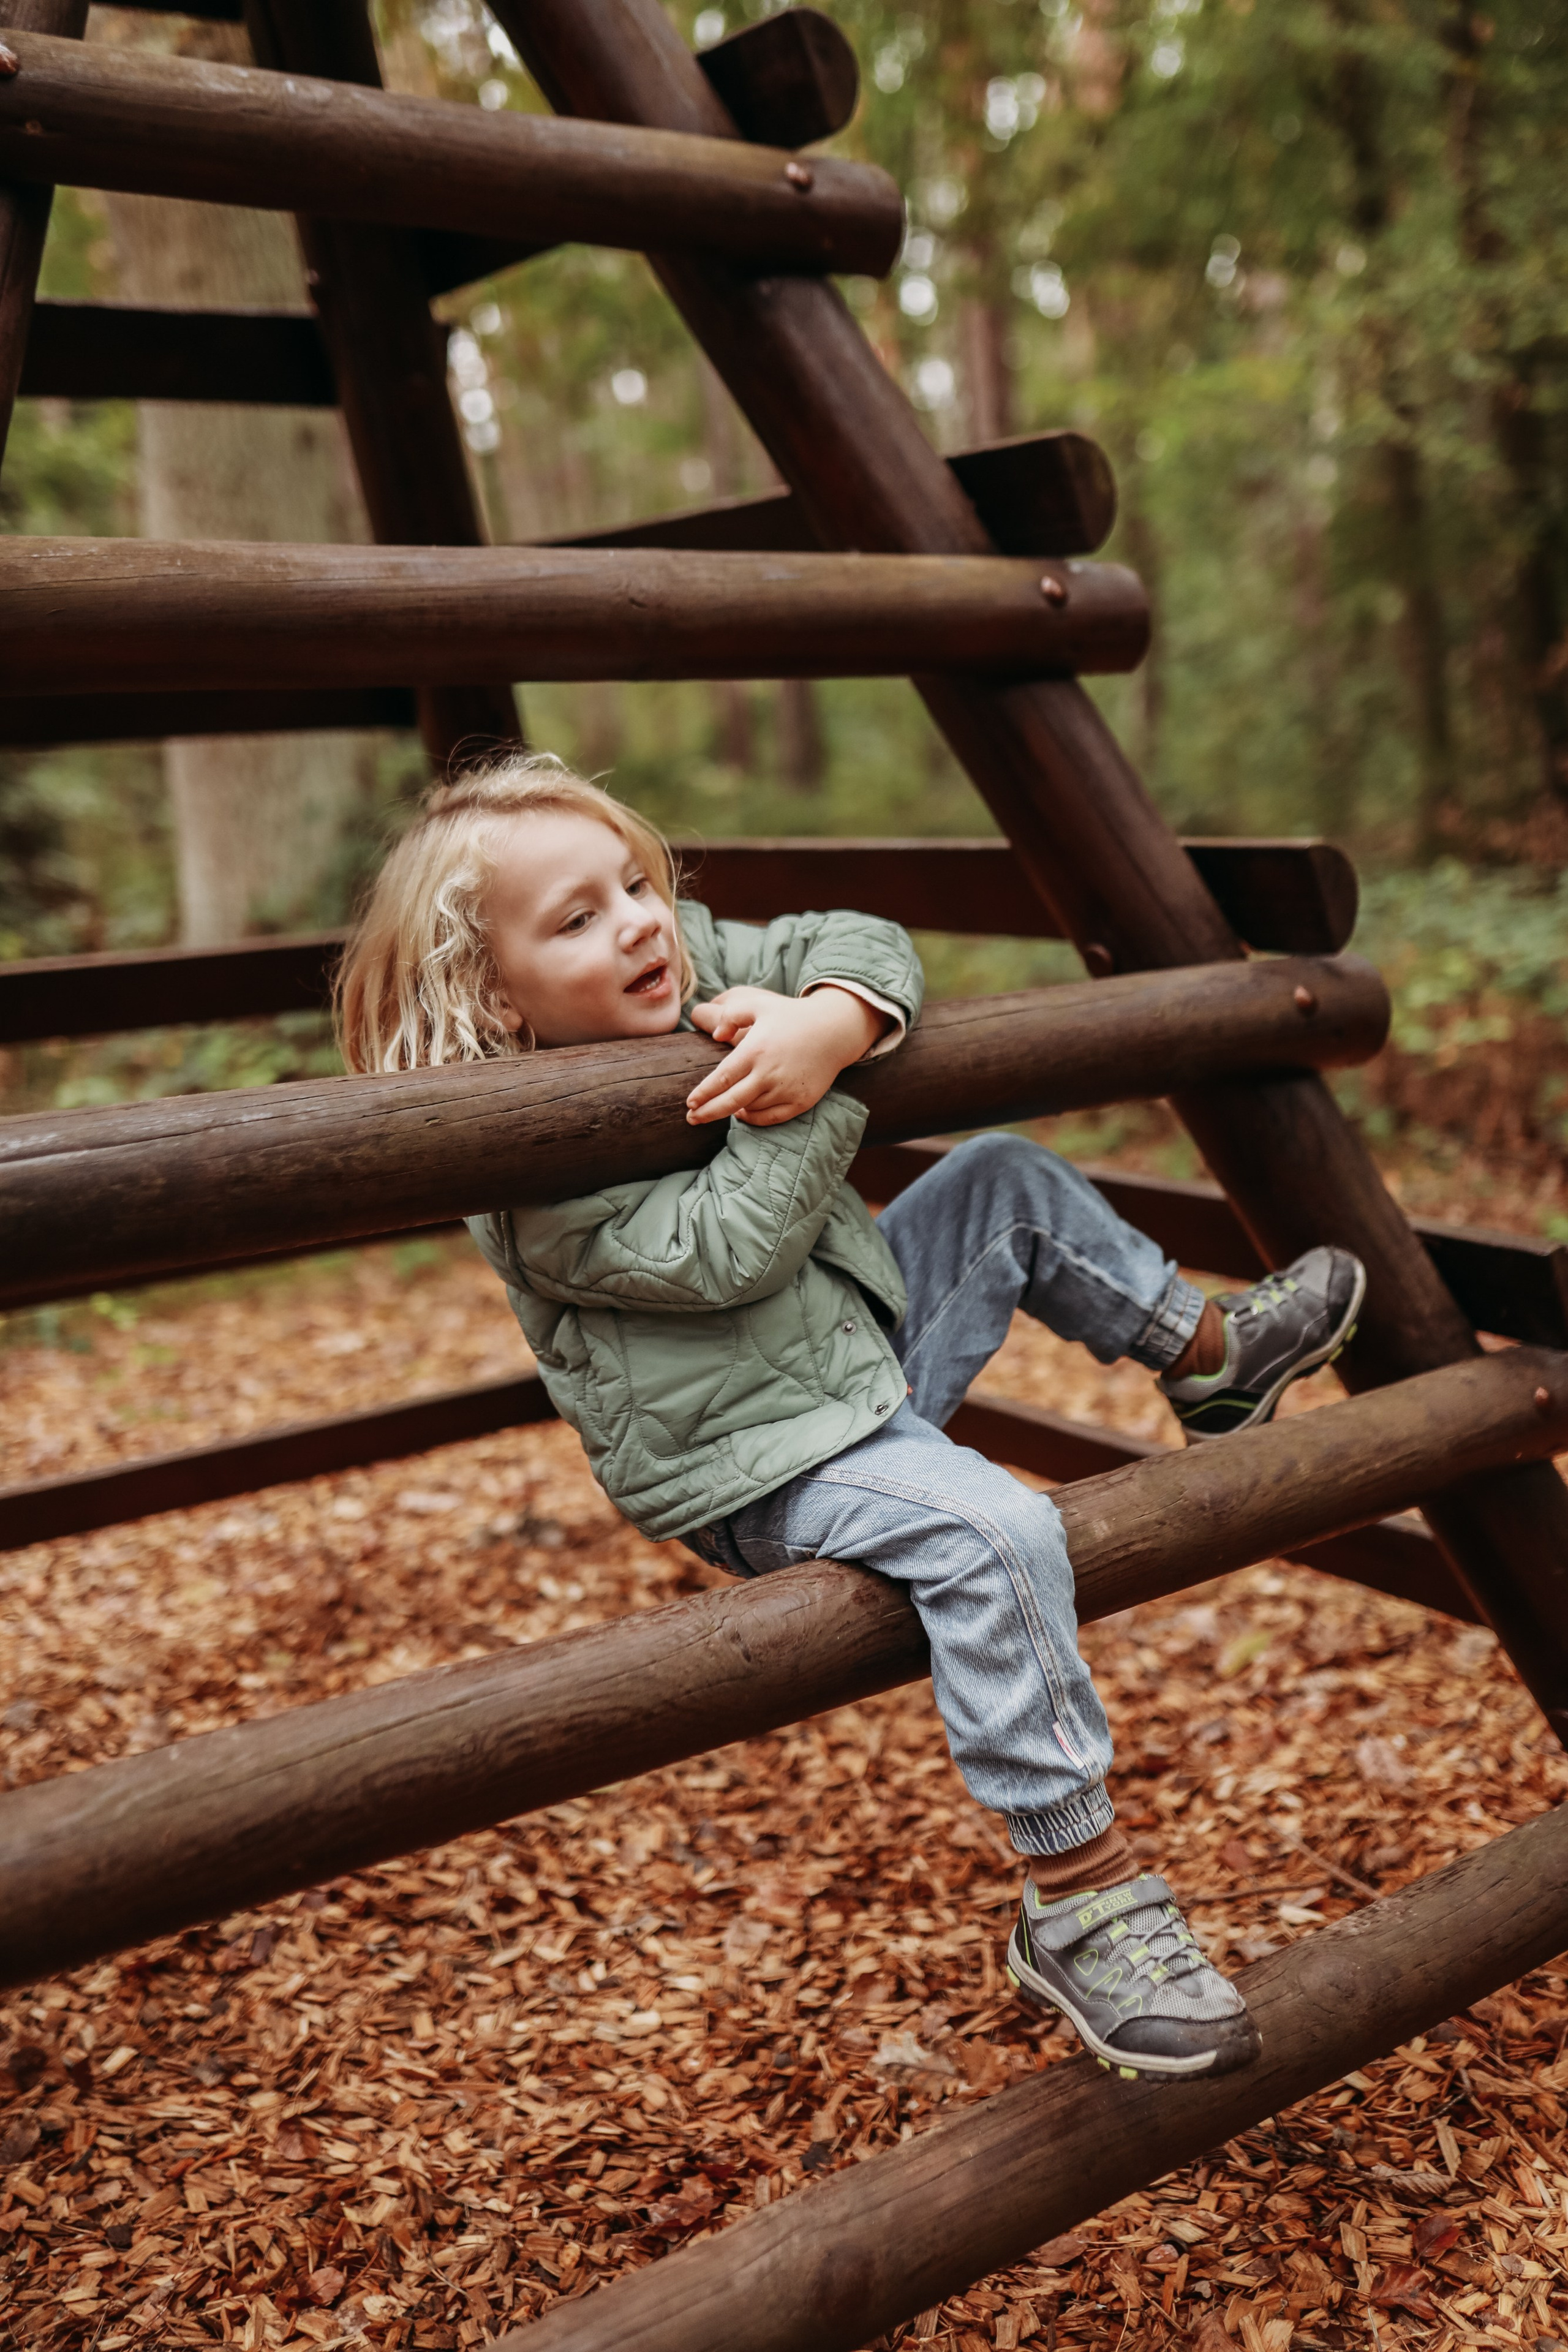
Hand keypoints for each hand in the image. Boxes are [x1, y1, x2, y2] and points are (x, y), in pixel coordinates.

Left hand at [686, 984, 886, 1125]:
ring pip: (750, 1109)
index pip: (722, 1078)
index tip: (689, 1102)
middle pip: (731, 1100)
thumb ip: (732, 1015)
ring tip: (716, 1110)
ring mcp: (786, 1089)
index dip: (703, 1093)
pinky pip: (772, 1117)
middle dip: (708, 1112)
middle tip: (691, 1118)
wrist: (834, 1030)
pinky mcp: (801, 1100)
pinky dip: (754, 1118)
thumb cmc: (792, 1015)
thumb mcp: (759, 1004)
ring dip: (731, 1111)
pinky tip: (742, 1113)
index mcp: (755, 1050)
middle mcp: (769, 1073)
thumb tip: (715, 1035)